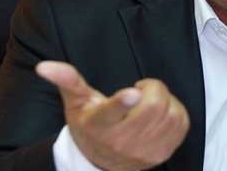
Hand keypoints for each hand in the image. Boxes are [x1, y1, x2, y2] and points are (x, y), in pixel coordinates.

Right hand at [36, 61, 189, 170]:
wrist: (100, 163)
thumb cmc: (89, 126)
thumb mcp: (76, 103)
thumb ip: (67, 81)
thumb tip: (44, 66)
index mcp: (99, 124)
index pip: (111, 113)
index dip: (123, 102)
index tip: (132, 93)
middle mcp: (122, 141)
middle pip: (153, 106)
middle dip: (153, 88)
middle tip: (142, 90)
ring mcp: (144, 150)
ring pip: (170, 113)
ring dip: (165, 100)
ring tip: (149, 103)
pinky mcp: (162, 153)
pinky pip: (182, 123)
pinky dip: (176, 111)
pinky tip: (161, 113)